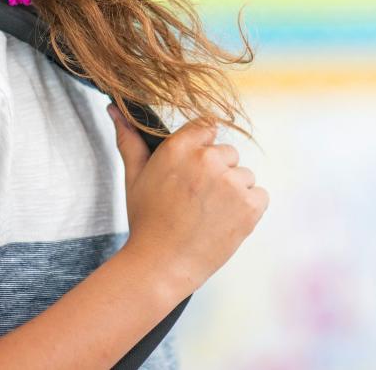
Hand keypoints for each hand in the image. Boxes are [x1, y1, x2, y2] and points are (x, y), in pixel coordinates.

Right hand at [107, 104, 268, 294]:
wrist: (161, 266)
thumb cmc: (147, 222)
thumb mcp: (134, 177)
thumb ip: (129, 139)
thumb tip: (115, 109)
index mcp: (179, 148)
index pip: (208, 126)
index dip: (203, 147)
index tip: (196, 168)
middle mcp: (207, 159)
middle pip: (227, 152)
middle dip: (217, 172)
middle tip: (197, 199)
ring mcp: (231, 182)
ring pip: (244, 175)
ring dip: (233, 191)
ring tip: (209, 214)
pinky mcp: (250, 205)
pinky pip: (260, 195)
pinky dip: (248, 208)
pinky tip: (225, 221)